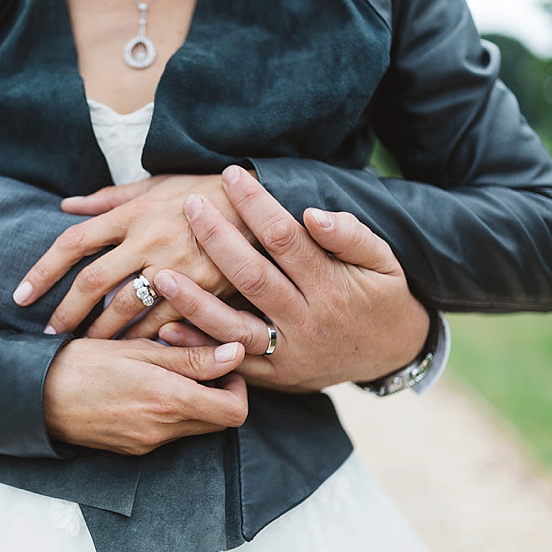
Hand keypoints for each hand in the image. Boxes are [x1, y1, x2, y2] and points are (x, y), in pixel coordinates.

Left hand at [13, 174, 254, 339]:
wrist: (260, 202)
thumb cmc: (202, 191)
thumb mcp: (154, 186)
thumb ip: (108, 199)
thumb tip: (66, 206)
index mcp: (131, 214)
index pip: (73, 243)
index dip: (42, 271)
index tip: (20, 296)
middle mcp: (147, 241)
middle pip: (92, 284)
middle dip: (66, 314)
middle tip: (49, 335)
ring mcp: (175, 268)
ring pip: (125, 311)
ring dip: (101, 334)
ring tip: (86, 348)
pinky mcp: (201, 290)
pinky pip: (164, 323)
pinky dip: (144, 340)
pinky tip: (131, 353)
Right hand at [43, 338, 247, 454]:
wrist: (36, 396)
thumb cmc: (83, 363)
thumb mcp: (139, 350)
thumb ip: (190, 357)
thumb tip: (235, 354)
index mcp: (169, 400)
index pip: (235, 411)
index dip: (239, 387)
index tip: (223, 364)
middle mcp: (163, 430)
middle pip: (219, 422)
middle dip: (219, 393)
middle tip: (199, 362)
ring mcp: (148, 444)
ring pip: (195, 428)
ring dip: (195, 402)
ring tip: (169, 371)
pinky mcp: (134, 449)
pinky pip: (170, 434)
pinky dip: (172, 413)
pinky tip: (149, 387)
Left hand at [153, 166, 429, 393]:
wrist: (392, 355)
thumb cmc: (382, 296)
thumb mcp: (384, 261)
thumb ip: (351, 236)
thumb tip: (311, 213)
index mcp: (331, 287)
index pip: (286, 239)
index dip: (257, 206)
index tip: (231, 175)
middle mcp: (306, 321)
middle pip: (252, 276)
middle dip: (217, 239)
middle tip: (190, 205)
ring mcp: (288, 353)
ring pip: (233, 326)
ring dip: (194, 302)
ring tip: (160, 274)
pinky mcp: (275, 376)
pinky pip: (233, 363)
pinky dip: (199, 347)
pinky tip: (166, 330)